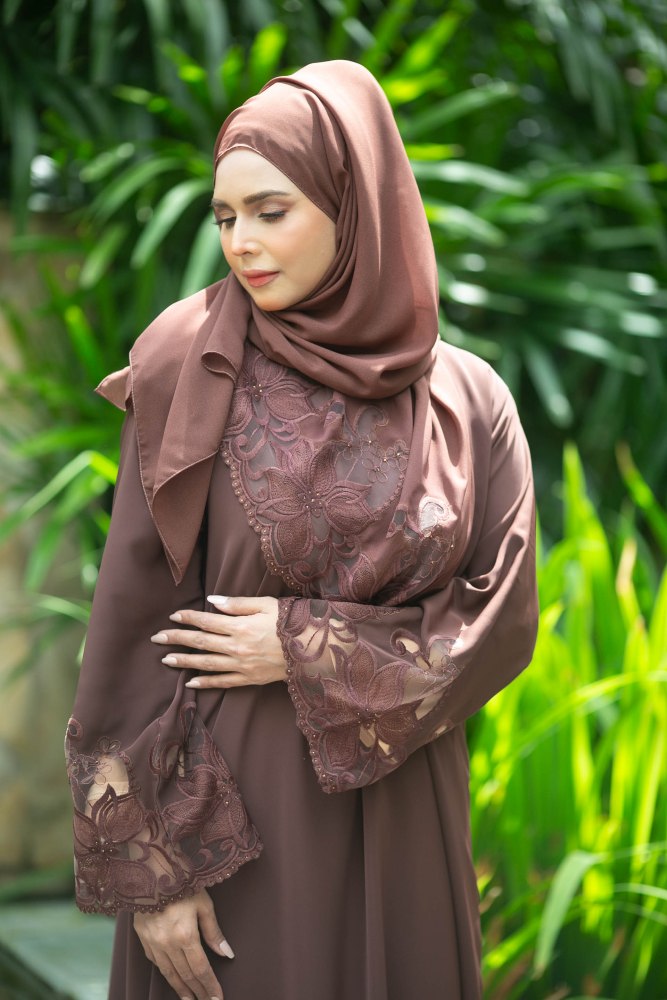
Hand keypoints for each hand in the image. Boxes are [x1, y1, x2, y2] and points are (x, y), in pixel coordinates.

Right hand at [133, 889, 232, 999]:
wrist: (151, 870)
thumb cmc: (183, 883)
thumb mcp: (204, 904)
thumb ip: (214, 932)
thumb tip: (228, 954)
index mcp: (185, 935)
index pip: (201, 969)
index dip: (210, 986)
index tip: (218, 998)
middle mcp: (167, 944)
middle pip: (185, 975)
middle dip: (198, 992)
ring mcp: (153, 943)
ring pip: (169, 973)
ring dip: (181, 988)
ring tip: (190, 999)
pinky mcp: (142, 938)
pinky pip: (155, 962)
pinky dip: (166, 973)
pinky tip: (172, 977)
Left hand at [151, 595, 286, 688]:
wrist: (313, 650)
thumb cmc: (290, 622)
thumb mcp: (266, 605)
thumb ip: (238, 603)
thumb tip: (213, 601)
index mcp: (240, 626)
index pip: (207, 621)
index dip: (188, 618)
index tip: (173, 616)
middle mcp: (237, 647)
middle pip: (200, 642)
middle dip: (177, 639)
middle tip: (157, 638)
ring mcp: (242, 665)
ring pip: (206, 663)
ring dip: (184, 662)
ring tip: (165, 660)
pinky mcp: (249, 679)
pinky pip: (223, 682)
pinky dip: (206, 682)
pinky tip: (190, 682)